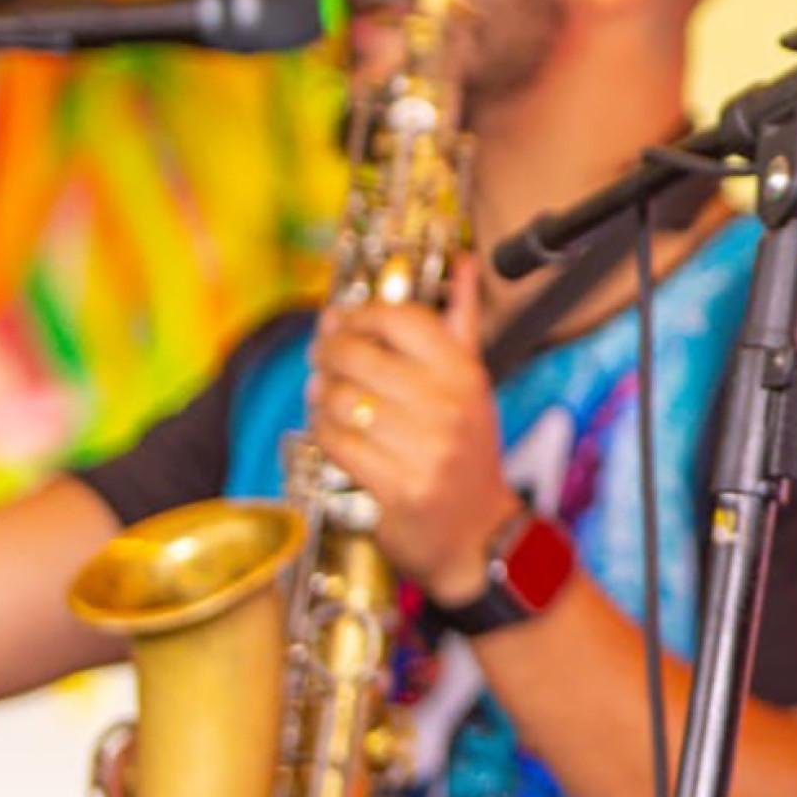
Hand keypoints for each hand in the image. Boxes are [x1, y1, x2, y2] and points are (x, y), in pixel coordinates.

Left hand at [306, 273, 520, 606]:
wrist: (476, 533)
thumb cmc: (468, 451)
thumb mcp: (473, 385)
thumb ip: (461, 323)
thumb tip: (462, 264)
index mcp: (467, 373)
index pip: (401, 319)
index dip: (360, 313)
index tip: (342, 318)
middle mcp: (449, 407)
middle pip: (361, 356)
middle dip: (328, 351)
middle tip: (320, 353)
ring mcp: (424, 448)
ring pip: (342, 400)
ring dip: (320, 393)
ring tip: (321, 391)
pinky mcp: (397, 486)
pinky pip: (337, 442)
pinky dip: (322, 431)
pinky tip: (327, 426)